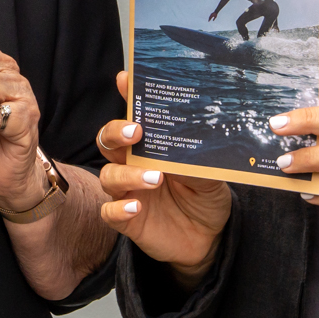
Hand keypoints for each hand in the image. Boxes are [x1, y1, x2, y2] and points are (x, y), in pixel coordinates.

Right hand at [97, 73, 232, 284]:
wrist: (208, 238)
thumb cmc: (205, 198)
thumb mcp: (211, 176)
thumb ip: (197, 160)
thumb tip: (189, 143)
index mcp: (151, 147)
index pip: (133, 117)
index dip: (127, 97)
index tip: (125, 79)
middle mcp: (133, 165)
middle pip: (107, 141)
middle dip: (115, 132)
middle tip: (136, 132)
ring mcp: (127, 191)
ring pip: (108, 176)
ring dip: (127, 175)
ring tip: (156, 178)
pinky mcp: (127, 220)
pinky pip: (109, 212)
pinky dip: (119, 209)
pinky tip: (135, 207)